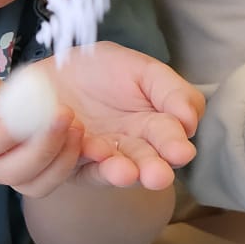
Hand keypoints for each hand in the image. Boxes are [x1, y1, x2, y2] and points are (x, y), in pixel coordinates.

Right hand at [0, 43, 84, 198]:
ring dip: (59, 160)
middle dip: (42, 148)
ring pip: (29, 182)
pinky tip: (80, 138)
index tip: (35, 107)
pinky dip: (65, 164)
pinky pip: (42, 179)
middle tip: (66, 114)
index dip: (8, 132)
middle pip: (8, 172)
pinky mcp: (14, 164)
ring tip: (77, 127)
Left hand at [44, 43, 202, 189]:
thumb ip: (171, 91)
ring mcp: (97, 158)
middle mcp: (128, 149)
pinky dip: (81, 160)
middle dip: (151, 169)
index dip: (174, 145)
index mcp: (152, 128)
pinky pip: (72, 168)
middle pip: (145, 164)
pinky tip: (89, 146)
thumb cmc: (101, 69)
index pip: (168, 140)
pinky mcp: (66, 163)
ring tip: (124, 170)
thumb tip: (190, 119)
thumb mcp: (141, 70)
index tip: (180, 151)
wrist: (53, 68)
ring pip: (110, 172)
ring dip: (118, 171)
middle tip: (158, 175)